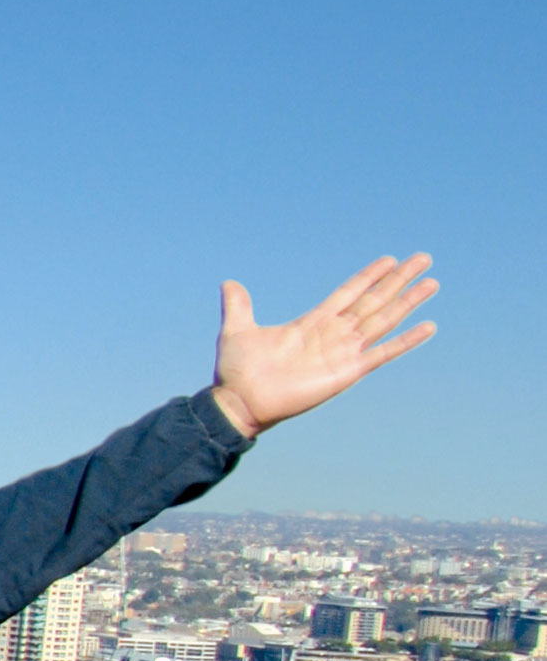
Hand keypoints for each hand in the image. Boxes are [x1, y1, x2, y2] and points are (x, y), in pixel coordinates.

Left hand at [210, 255, 438, 435]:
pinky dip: (406, 340)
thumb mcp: (237, 329)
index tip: (390, 259)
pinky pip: (384, 353)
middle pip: (374, 300)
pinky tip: (428, 326)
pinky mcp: (349, 371)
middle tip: (424, 259)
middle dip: (398, 280)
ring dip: (408, 302)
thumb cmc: (238, 371)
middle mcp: (333, 334)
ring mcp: (343, 351)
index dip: (369, 276)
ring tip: (432, 283)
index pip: (349, 292)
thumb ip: (238, 305)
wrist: (239, 401)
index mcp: (312, 321)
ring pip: (384, 320)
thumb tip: (229, 283)